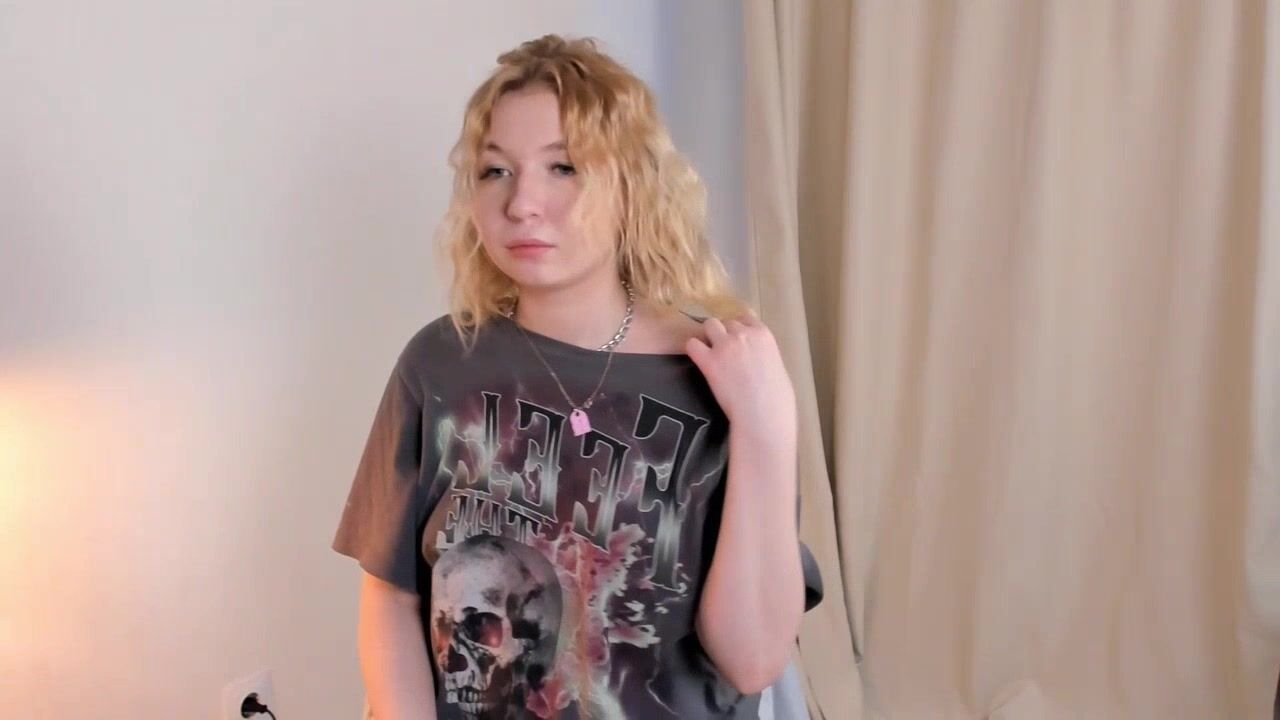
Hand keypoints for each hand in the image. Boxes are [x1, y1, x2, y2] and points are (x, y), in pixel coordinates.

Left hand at [684, 309, 796, 439]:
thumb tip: (756, 357)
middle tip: (722, 351)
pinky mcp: (708, 360)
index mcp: (763, 334)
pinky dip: (694, 350)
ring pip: (709, 325)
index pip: (745, 316)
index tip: (736, 338)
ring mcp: (724, 345)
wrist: (762, 413)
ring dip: (708, 337)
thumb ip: (763, 354)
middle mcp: (743, 334)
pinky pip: (692, 344)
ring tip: (709, 353)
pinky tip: (698, 360)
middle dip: (723, 333)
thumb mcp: (776, 366)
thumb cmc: (776, 397)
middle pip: (725, 321)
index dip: (738, 328)